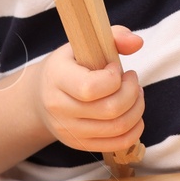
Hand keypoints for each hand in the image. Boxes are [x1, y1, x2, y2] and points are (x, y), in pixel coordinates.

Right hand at [35, 25, 144, 153]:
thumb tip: (138, 43)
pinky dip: (135, 129)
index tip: (115, 68)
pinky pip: (118, 144)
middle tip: (132, 80)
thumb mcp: (84, 44)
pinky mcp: (80, 144)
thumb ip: (114, 36)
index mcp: (57, 78)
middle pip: (110, 109)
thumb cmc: (70, 66)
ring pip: (118, 127)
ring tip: (134, 94)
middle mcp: (59, 108)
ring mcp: (69, 130)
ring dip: (137, 108)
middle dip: (132, 92)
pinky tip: (133, 112)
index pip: (90, 88)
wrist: (42, 96)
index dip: (114, 78)